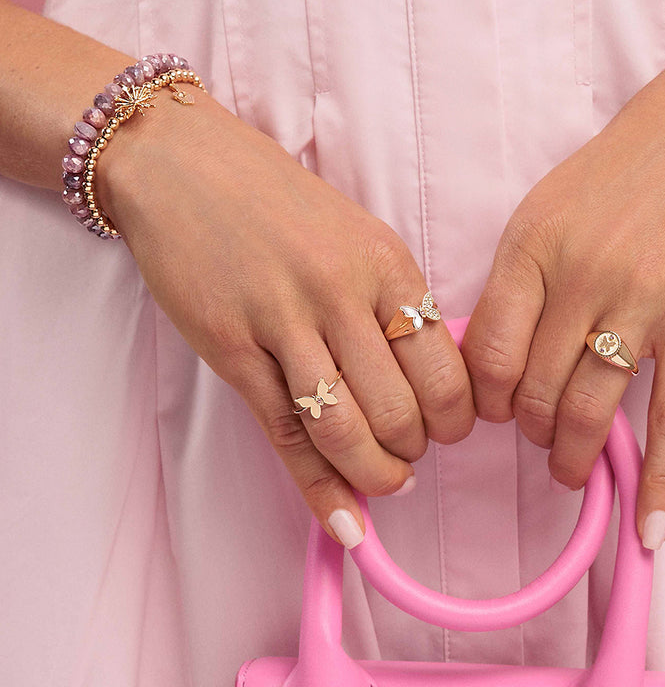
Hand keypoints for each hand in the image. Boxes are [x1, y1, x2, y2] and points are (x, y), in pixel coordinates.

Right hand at [98, 88, 475, 543]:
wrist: (184, 166)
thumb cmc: (279, 205)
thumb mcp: (358, 236)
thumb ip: (394, 302)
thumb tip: (429, 379)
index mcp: (387, 263)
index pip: (446, 366)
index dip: (457, 416)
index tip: (450, 429)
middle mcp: (342, 294)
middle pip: (400, 408)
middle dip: (414, 449)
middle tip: (409, 454)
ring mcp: (282, 321)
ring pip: (345, 429)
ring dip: (374, 474)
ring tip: (383, 481)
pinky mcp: (231, 347)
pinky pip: (285, 433)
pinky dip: (319, 487)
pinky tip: (343, 520)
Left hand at [463, 51, 664, 547]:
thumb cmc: (623, 167)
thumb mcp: (546, 208)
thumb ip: (517, 278)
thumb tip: (492, 354)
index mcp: (530, 248)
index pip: (489, 354)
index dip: (485, 397)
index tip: (492, 409)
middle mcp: (579, 280)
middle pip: (535, 390)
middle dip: (528, 428)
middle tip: (536, 436)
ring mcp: (640, 305)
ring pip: (589, 410)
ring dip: (572, 455)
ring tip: (569, 472)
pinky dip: (659, 479)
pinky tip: (650, 526)